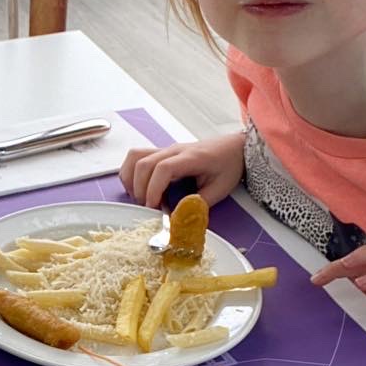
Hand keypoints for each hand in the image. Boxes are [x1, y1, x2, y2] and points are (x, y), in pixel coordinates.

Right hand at [120, 134, 244, 209]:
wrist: (234, 147)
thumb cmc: (229, 165)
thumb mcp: (220, 188)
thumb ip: (199, 204)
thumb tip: (179, 218)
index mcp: (191, 158)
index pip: (162, 168)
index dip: (153, 189)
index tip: (154, 206)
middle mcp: (174, 150)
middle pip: (143, 163)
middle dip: (140, 189)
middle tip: (149, 207)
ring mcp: (165, 149)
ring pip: (135, 157)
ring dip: (131, 179)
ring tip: (139, 197)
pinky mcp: (161, 152)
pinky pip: (136, 156)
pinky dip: (131, 172)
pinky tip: (139, 187)